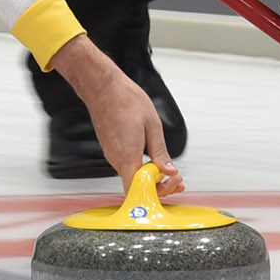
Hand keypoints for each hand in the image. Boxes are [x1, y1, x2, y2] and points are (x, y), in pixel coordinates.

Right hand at [50, 36, 182, 195]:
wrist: (102, 86)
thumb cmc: (124, 99)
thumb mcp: (152, 125)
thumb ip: (160, 152)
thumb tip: (169, 171)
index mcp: (127, 156)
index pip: (138, 190)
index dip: (157, 192)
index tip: (172, 182)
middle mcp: (116, 159)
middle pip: (137, 186)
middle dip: (159, 186)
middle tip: (176, 177)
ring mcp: (112, 154)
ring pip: (132, 175)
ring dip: (151, 176)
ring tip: (167, 167)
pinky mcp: (111, 148)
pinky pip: (127, 165)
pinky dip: (141, 167)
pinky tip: (152, 157)